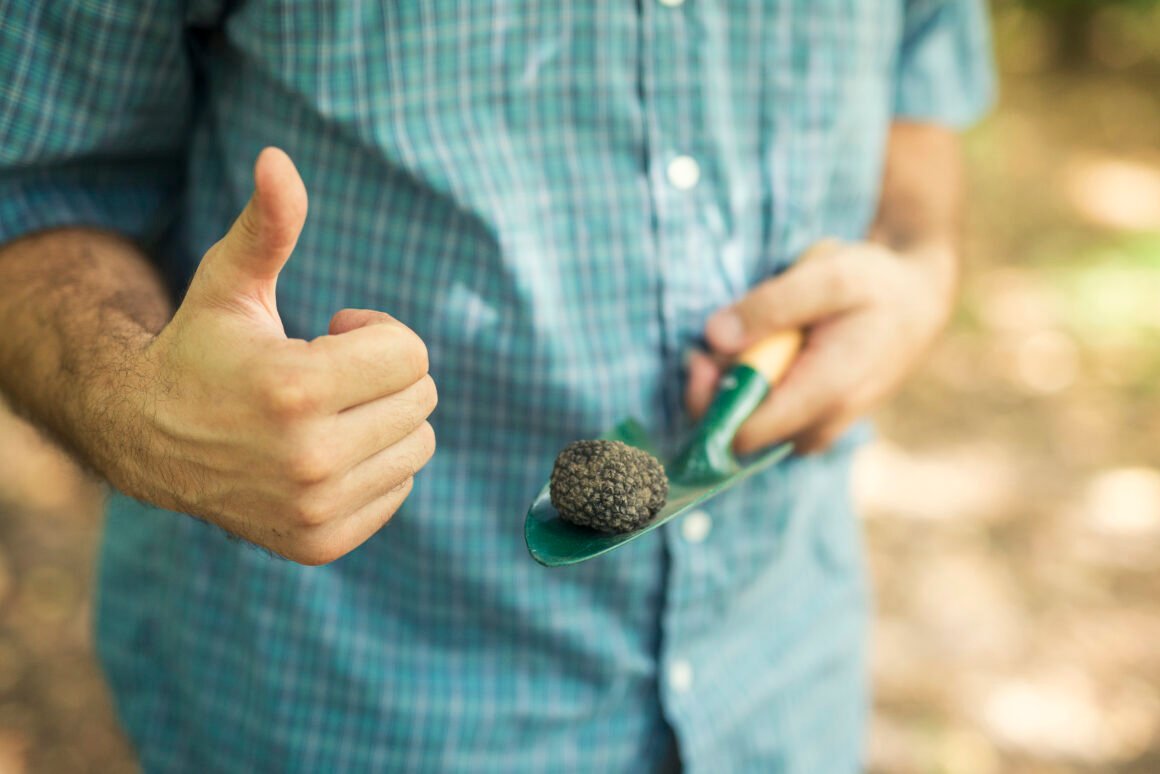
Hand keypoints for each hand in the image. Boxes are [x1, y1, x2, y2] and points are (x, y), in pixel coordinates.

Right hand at [111, 148, 435, 564]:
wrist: (148, 439)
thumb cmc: (201, 349)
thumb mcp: (230, 283)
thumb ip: (267, 226)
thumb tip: (279, 158)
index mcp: (295, 390)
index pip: (411, 354)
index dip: (377, 334)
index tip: (333, 333)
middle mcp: (310, 458)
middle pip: (421, 398)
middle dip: (386, 372)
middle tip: (329, 372)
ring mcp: (316, 508)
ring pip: (419, 444)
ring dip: (388, 417)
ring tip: (329, 410)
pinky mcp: (322, 542)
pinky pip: (401, 488)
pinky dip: (378, 463)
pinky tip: (326, 451)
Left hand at [685, 239, 956, 453]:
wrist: (917, 303)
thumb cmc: (875, 286)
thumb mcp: (829, 274)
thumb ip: (772, 305)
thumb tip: (715, 337)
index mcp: (827, 392)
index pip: (745, 435)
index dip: (710, 400)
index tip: (701, 357)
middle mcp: (822, 424)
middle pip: (738, 433)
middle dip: (717, 388)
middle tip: (717, 339)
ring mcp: (818, 431)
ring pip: (749, 427)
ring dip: (732, 386)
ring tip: (747, 337)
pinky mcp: (811, 426)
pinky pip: (765, 420)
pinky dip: (750, 389)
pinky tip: (761, 353)